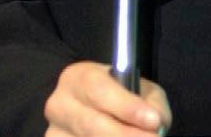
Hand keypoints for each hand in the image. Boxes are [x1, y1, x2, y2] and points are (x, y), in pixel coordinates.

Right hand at [44, 60, 171, 135]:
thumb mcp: (137, 89)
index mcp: (76, 78)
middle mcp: (59, 105)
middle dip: (125, 136)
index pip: (98, 90)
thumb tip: (156, 122)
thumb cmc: (118, 99)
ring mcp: (54, 132)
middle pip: (92, 125)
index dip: (125, 107)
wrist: (92, 111)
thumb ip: (151, 102)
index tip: (152, 121)